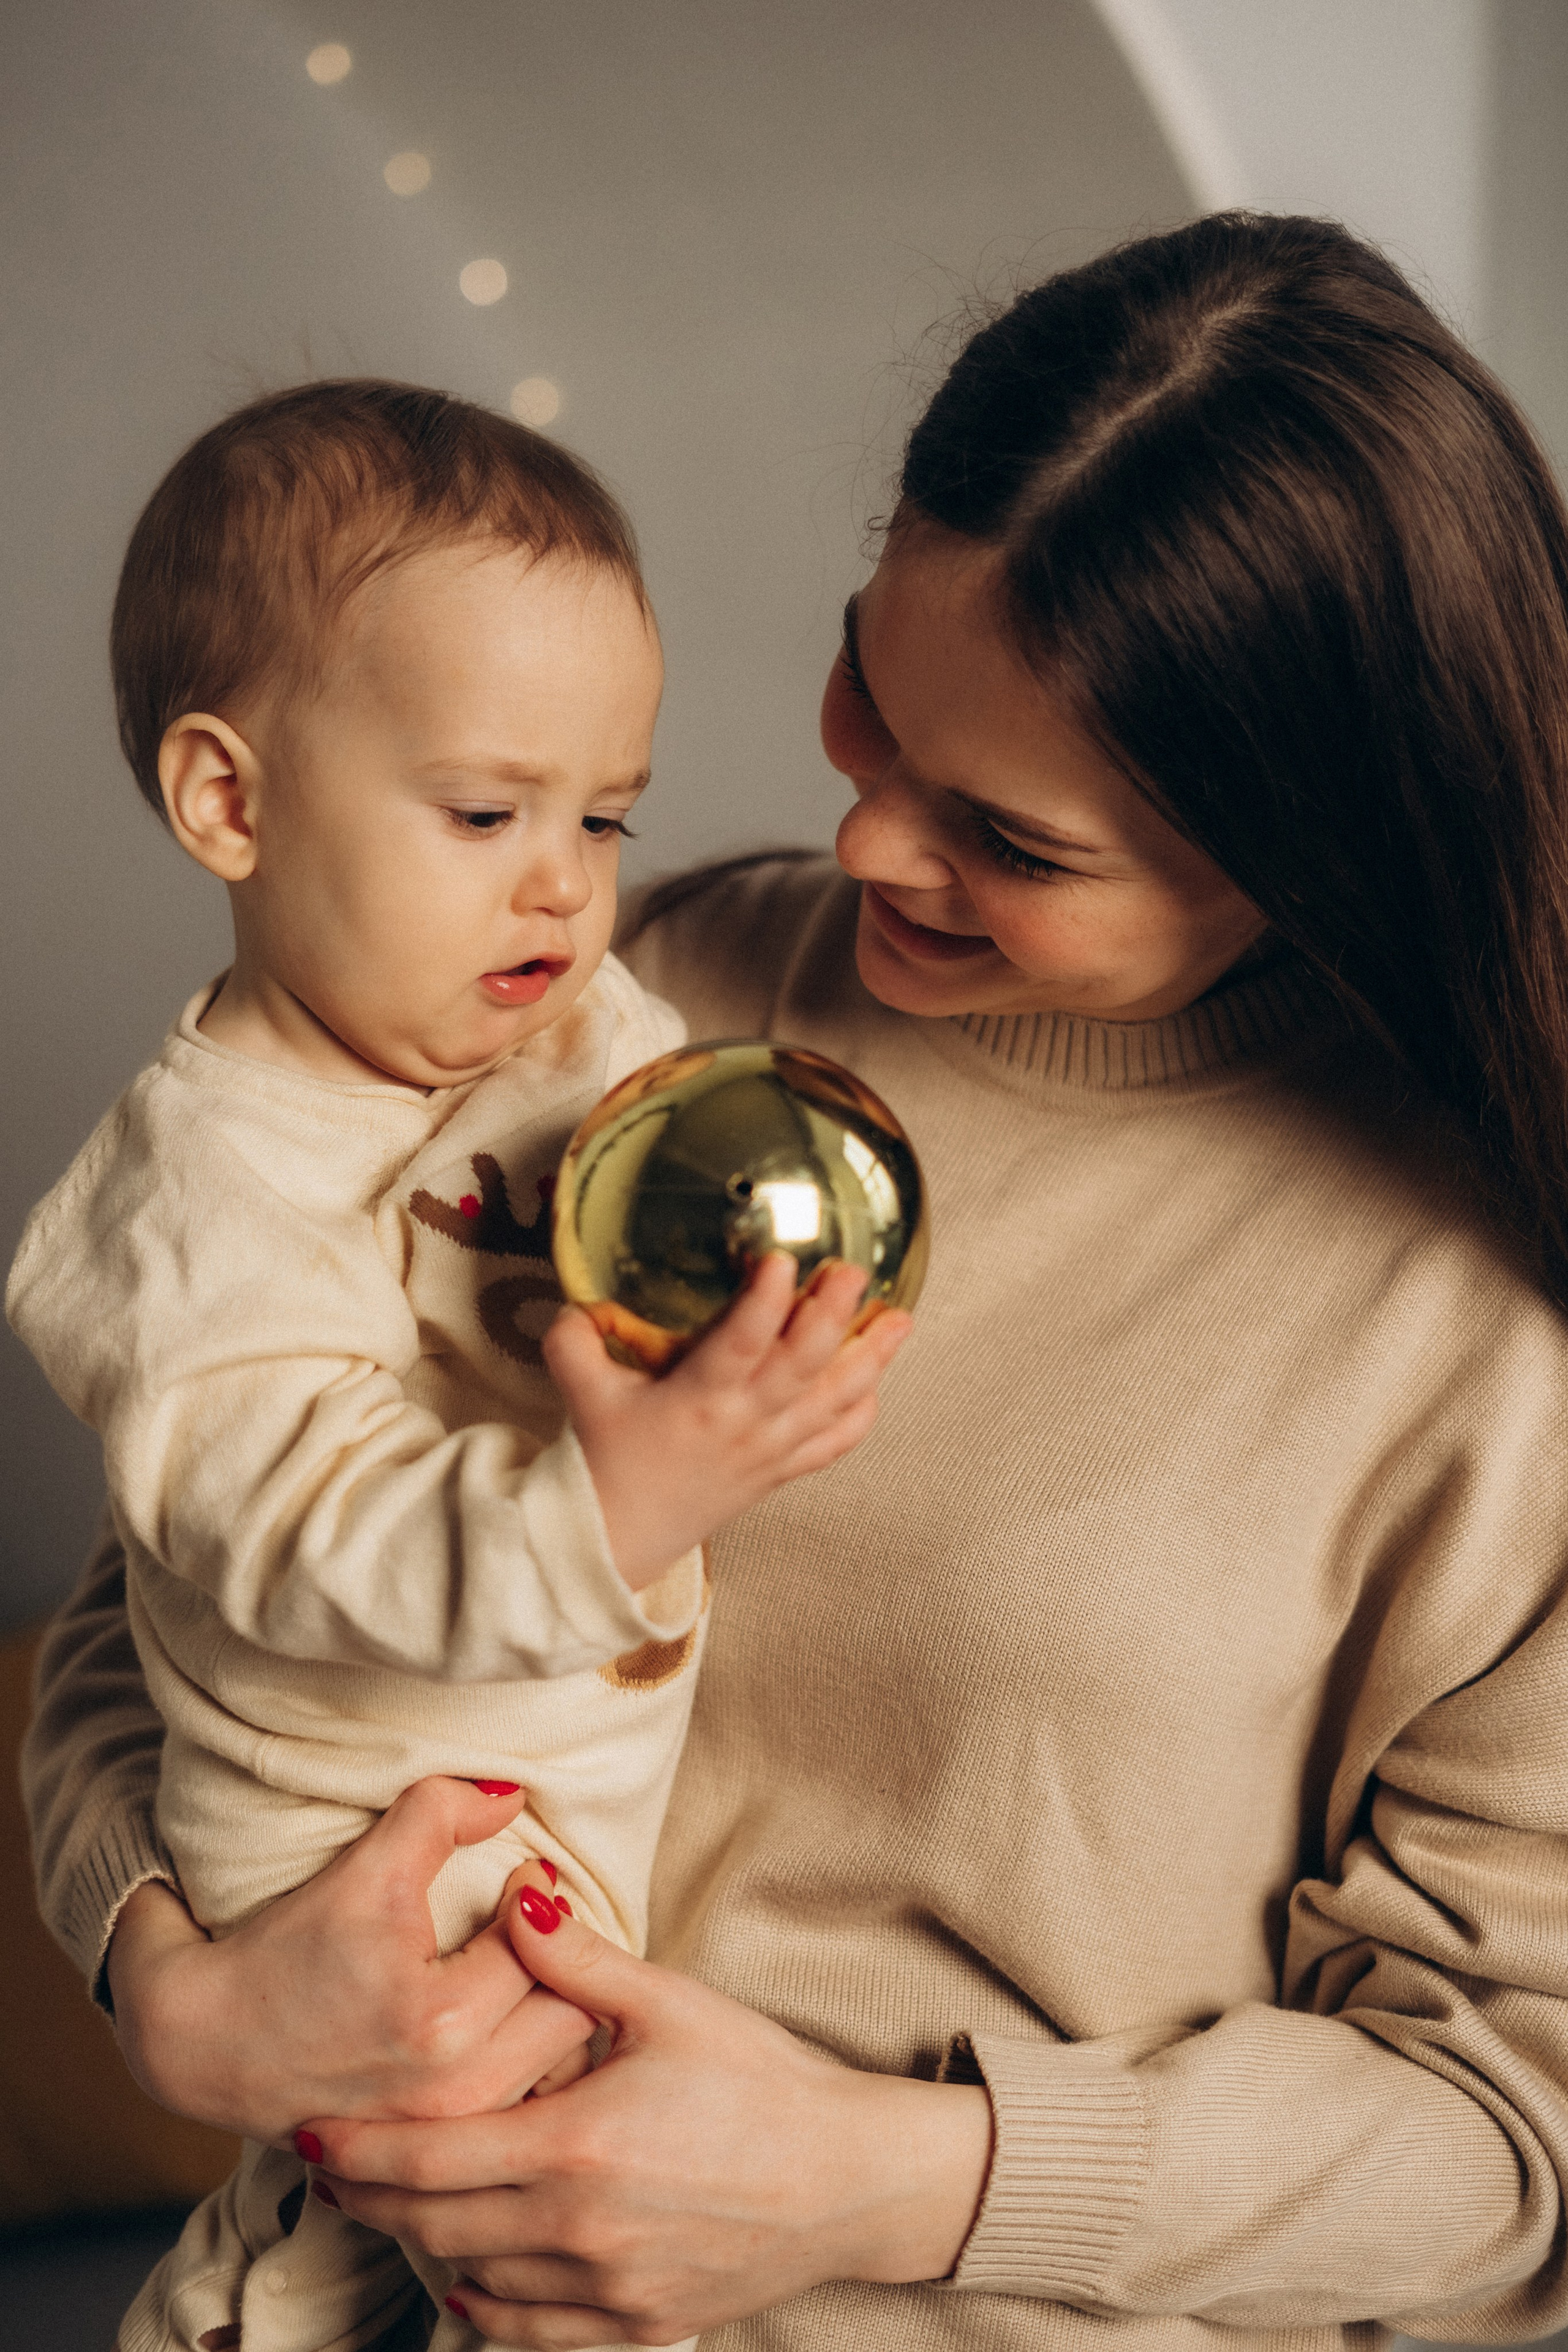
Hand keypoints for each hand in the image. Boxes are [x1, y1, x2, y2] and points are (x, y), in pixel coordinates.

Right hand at [106, 1778, 594, 2144]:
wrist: (199, 2044)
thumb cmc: (279, 1951)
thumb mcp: (362, 1868)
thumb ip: (440, 1814)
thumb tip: (511, 1794)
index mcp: (442, 2023)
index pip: (545, 1949)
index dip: (540, 1902)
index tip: (521, 1878)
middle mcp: (454, 2094)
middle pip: (571, 2019)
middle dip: (564, 1967)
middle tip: (535, 1929)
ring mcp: (445, 2137)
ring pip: (555, 2071)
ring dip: (552, 2019)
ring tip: (526, 1976)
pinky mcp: (431, 2157)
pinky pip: (522, 2112)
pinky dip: (528, 2071)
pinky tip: (504, 2033)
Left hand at [308, 1894, 991, 2346]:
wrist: (850, 2179)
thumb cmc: (764, 2081)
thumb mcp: (670, 2003)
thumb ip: (577, 1958)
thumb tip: (515, 1891)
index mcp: (575, 2146)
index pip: (428, 2156)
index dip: (358, 2148)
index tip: (308, 2131)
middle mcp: (575, 2231)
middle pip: (431, 2224)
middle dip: (369, 2194)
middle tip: (328, 2164)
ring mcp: (602, 2290)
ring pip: (470, 2279)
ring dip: (420, 2242)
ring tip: (393, 2201)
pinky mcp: (633, 2327)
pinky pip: (525, 2330)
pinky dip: (481, 2302)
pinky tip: (467, 2272)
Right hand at [545, 1254, 912, 1589]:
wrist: (618, 1539)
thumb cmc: (604, 1460)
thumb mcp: (580, 1393)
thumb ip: (573, 1340)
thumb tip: (576, 1299)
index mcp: (696, 1399)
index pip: (740, 1344)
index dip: (764, 1302)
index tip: (781, 1260)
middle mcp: (743, 1424)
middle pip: (801, 1366)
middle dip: (833, 1315)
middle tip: (853, 1271)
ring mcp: (770, 1450)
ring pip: (833, 1402)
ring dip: (871, 1359)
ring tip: (901, 1320)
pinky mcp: (781, 1471)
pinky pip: (834, 1443)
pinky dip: (860, 1413)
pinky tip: (875, 1381)